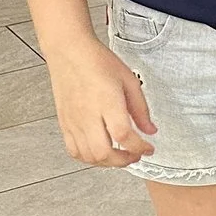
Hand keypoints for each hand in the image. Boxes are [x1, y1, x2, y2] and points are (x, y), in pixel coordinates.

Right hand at [46, 41, 155, 166]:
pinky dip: (88, 158)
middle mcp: (87, 115)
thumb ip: (141, 109)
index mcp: (107, 102)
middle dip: (123, 161)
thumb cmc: (98, 62)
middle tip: (136, 156)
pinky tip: (100, 152)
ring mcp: (73, 121)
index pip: (123, 135)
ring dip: (107, 162)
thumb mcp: (129, 80)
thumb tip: (151, 130)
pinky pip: (73, 150)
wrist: (70, 52)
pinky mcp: (64, 123)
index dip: (139, 147)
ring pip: (87, 156)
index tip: (149, 148)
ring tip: (120, 155)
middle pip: (103, 152)